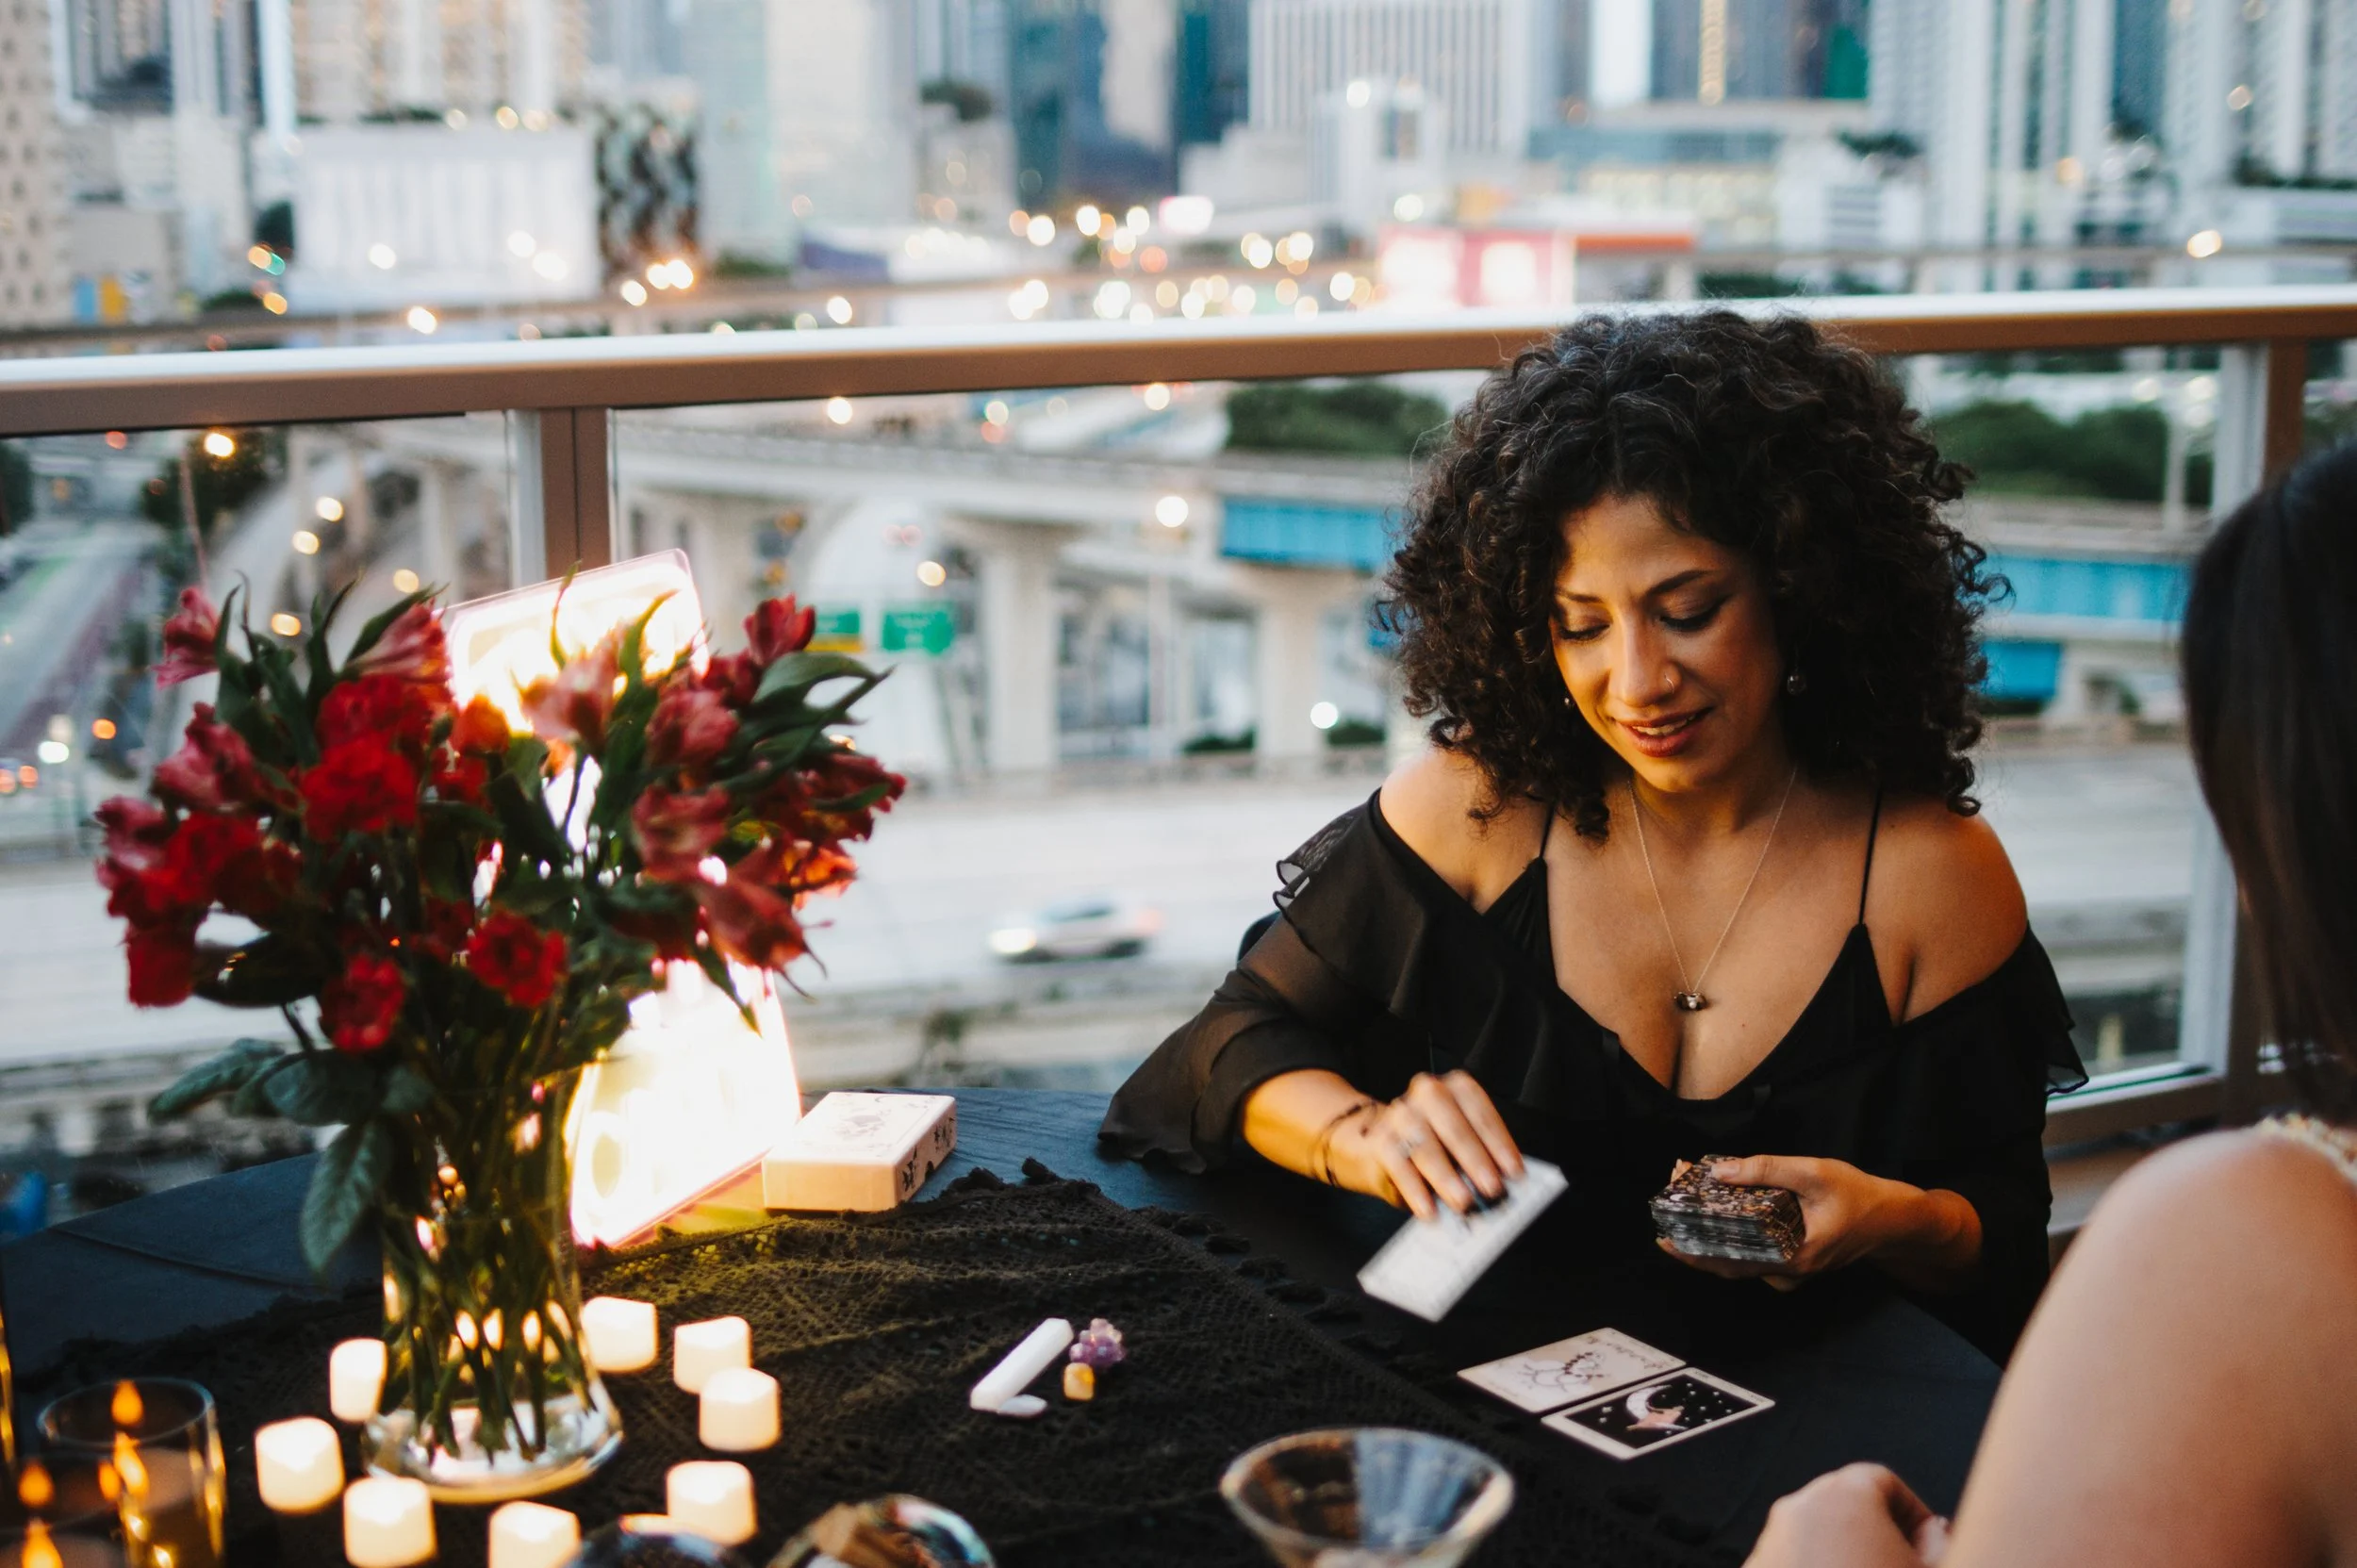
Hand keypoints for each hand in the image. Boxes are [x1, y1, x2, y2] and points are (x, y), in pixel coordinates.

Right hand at [1332, 1071, 1524, 1219]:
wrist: (1377, 1143)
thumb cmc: (1432, 1146)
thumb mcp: (1459, 1145)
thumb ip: (1480, 1158)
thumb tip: (1501, 1185)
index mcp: (1455, 1089)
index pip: (1481, 1113)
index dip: (1500, 1143)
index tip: (1514, 1172)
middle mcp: (1427, 1093)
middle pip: (1454, 1127)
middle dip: (1475, 1160)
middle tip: (1492, 1189)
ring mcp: (1401, 1113)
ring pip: (1424, 1145)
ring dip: (1446, 1177)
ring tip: (1463, 1202)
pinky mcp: (1380, 1139)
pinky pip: (1398, 1165)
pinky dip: (1416, 1191)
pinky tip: (1429, 1211)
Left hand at [1658, 1154, 1924, 1289]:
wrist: (1896, 1219)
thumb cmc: (1860, 1196)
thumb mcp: (1814, 1173)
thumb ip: (1767, 1170)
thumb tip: (1719, 1171)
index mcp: (1790, 1258)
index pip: (1729, 1261)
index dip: (1693, 1250)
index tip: (1664, 1237)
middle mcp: (1786, 1271)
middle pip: (1728, 1262)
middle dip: (1695, 1237)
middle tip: (1670, 1210)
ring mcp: (1790, 1269)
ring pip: (1740, 1259)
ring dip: (1712, 1235)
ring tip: (1690, 1204)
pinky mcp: (1793, 1258)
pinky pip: (1755, 1253)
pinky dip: (1734, 1236)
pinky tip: (1723, 1211)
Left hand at [1745, 1463, 1947, 1567]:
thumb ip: (1939, 1545)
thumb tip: (1934, 1531)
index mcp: (1843, 1497)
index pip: (1884, 1481)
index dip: (1912, 1512)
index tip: (1926, 1543)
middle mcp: (1798, 1509)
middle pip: (1847, 1505)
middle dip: (1878, 1532)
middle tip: (1900, 1563)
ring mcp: (1769, 1542)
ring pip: (1816, 1534)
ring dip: (1844, 1552)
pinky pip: (1791, 1559)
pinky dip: (1813, 1567)